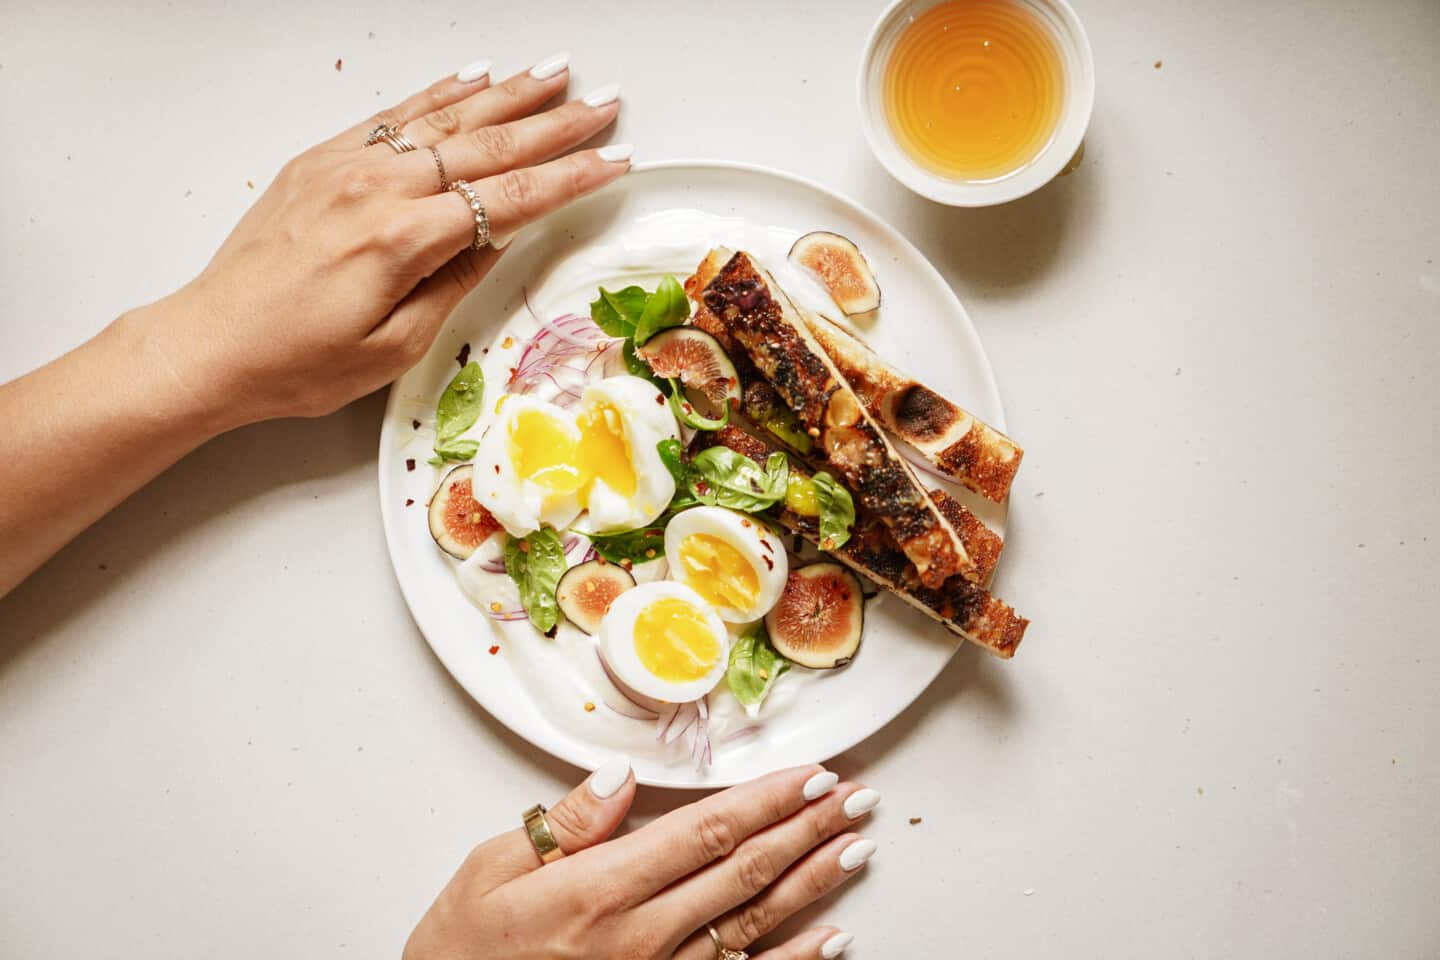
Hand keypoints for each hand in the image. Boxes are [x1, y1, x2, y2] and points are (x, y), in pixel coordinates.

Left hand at [132, 52, 628, 427]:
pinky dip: (439, 93)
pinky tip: (475, 77)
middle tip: (604, 105)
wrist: (208, 344)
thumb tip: (496, 239)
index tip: (613, 162)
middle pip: (486, 146)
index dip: (567, 179)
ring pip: (444, 118)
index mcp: (399, 239)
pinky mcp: (320, 161)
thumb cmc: (295, 362)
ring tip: (557, 76)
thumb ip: (451, 285)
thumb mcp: (392, 347)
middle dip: (554, 125)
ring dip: (507, 94)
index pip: (507, 199)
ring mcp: (345, 166)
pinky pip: (394, 115)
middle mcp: (374, 188)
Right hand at [404, 761, 878, 959]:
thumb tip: (617, 780)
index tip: (810, 773)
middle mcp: (642, 937)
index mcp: (601, 890)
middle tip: (855, 796)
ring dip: (815, 882)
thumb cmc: (465, 948)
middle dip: (807, 828)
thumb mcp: (490, 871)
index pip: (706, 832)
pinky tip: (834, 937)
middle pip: (744, 870)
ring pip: (756, 922)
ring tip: (858, 846)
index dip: (767, 801)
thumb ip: (561, 826)